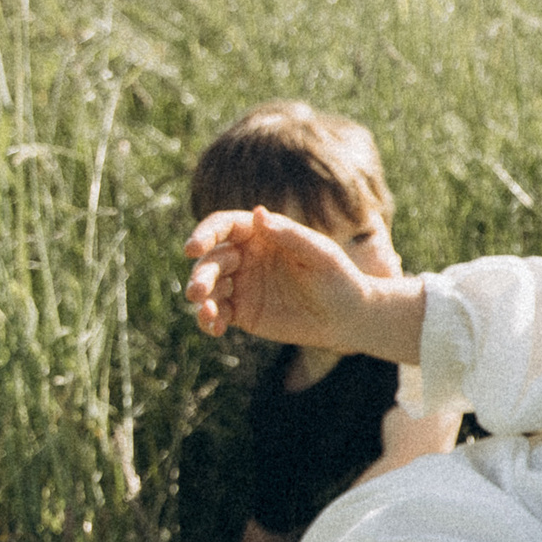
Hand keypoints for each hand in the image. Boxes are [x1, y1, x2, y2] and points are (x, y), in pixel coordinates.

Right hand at [185, 206, 402, 353]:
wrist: (349, 316)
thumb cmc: (339, 278)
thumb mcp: (320, 255)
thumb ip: (290, 235)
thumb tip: (258, 213)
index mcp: (261, 235)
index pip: (224, 227)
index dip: (205, 234)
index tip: (193, 248)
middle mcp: (245, 257)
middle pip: (211, 260)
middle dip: (201, 275)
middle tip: (198, 292)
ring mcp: (241, 285)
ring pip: (209, 288)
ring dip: (201, 299)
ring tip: (207, 313)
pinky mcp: (242, 311)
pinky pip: (217, 313)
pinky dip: (209, 319)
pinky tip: (214, 328)